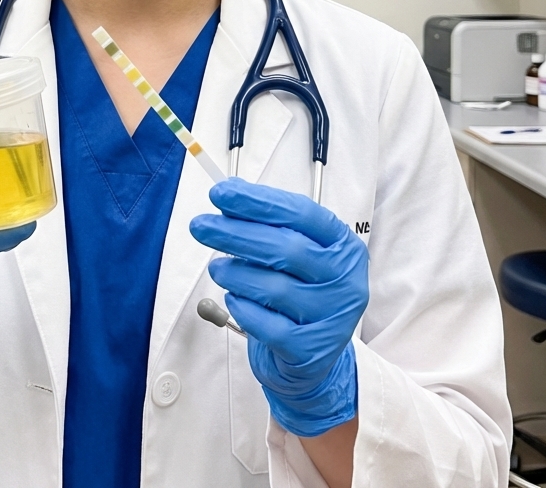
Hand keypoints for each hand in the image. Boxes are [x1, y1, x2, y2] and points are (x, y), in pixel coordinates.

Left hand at [190, 178, 368, 437]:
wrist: (313, 353)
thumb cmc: (300, 288)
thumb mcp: (294, 249)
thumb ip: (267, 222)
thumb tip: (230, 192)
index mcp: (343, 245)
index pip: (301, 213)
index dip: (258, 201)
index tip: (219, 193)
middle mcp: (344, 280)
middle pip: (286, 248)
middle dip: (236, 234)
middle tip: (200, 226)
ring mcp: (331, 317)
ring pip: (274, 288)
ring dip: (236, 273)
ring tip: (216, 268)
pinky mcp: (310, 350)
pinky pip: (267, 326)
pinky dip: (243, 308)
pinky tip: (234, 298)